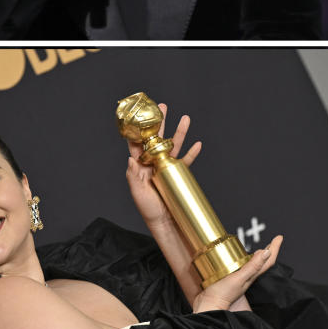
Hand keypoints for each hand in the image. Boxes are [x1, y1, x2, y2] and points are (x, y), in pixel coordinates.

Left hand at [124, 103, 202, 229]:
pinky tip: (198, 143)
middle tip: (163, 107)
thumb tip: (130, 157)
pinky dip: (193, 152)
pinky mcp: (179, 174)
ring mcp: (167, 167)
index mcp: (141, 166)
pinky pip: (187, 160)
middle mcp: (154, 163)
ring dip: (180, 132)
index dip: (140, 130)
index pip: (139, 144)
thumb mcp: (137, 193)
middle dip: (161, 123)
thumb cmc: (148, 209)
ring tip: (185, 118)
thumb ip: (133, 176)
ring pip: (174, 145)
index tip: (141, 116)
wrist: (165, 221)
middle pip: (158, 139)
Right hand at [191, 235, 282, 312]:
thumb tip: (266, 252)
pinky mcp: (229, 279)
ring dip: (256, 255)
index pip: (268, 260)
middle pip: (262, 261)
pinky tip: (237, 259)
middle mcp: (247, 276)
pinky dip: (242, 260)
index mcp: (251, 275)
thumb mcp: (239, 278)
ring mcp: (238, 278)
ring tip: (259, 248)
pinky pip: (239, 267)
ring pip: (251, 264)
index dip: (274, 248)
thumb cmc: (223, 294)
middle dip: (268, 250)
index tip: (279, 237)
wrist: (209, 306)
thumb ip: (252, 266)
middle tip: (273, 241)